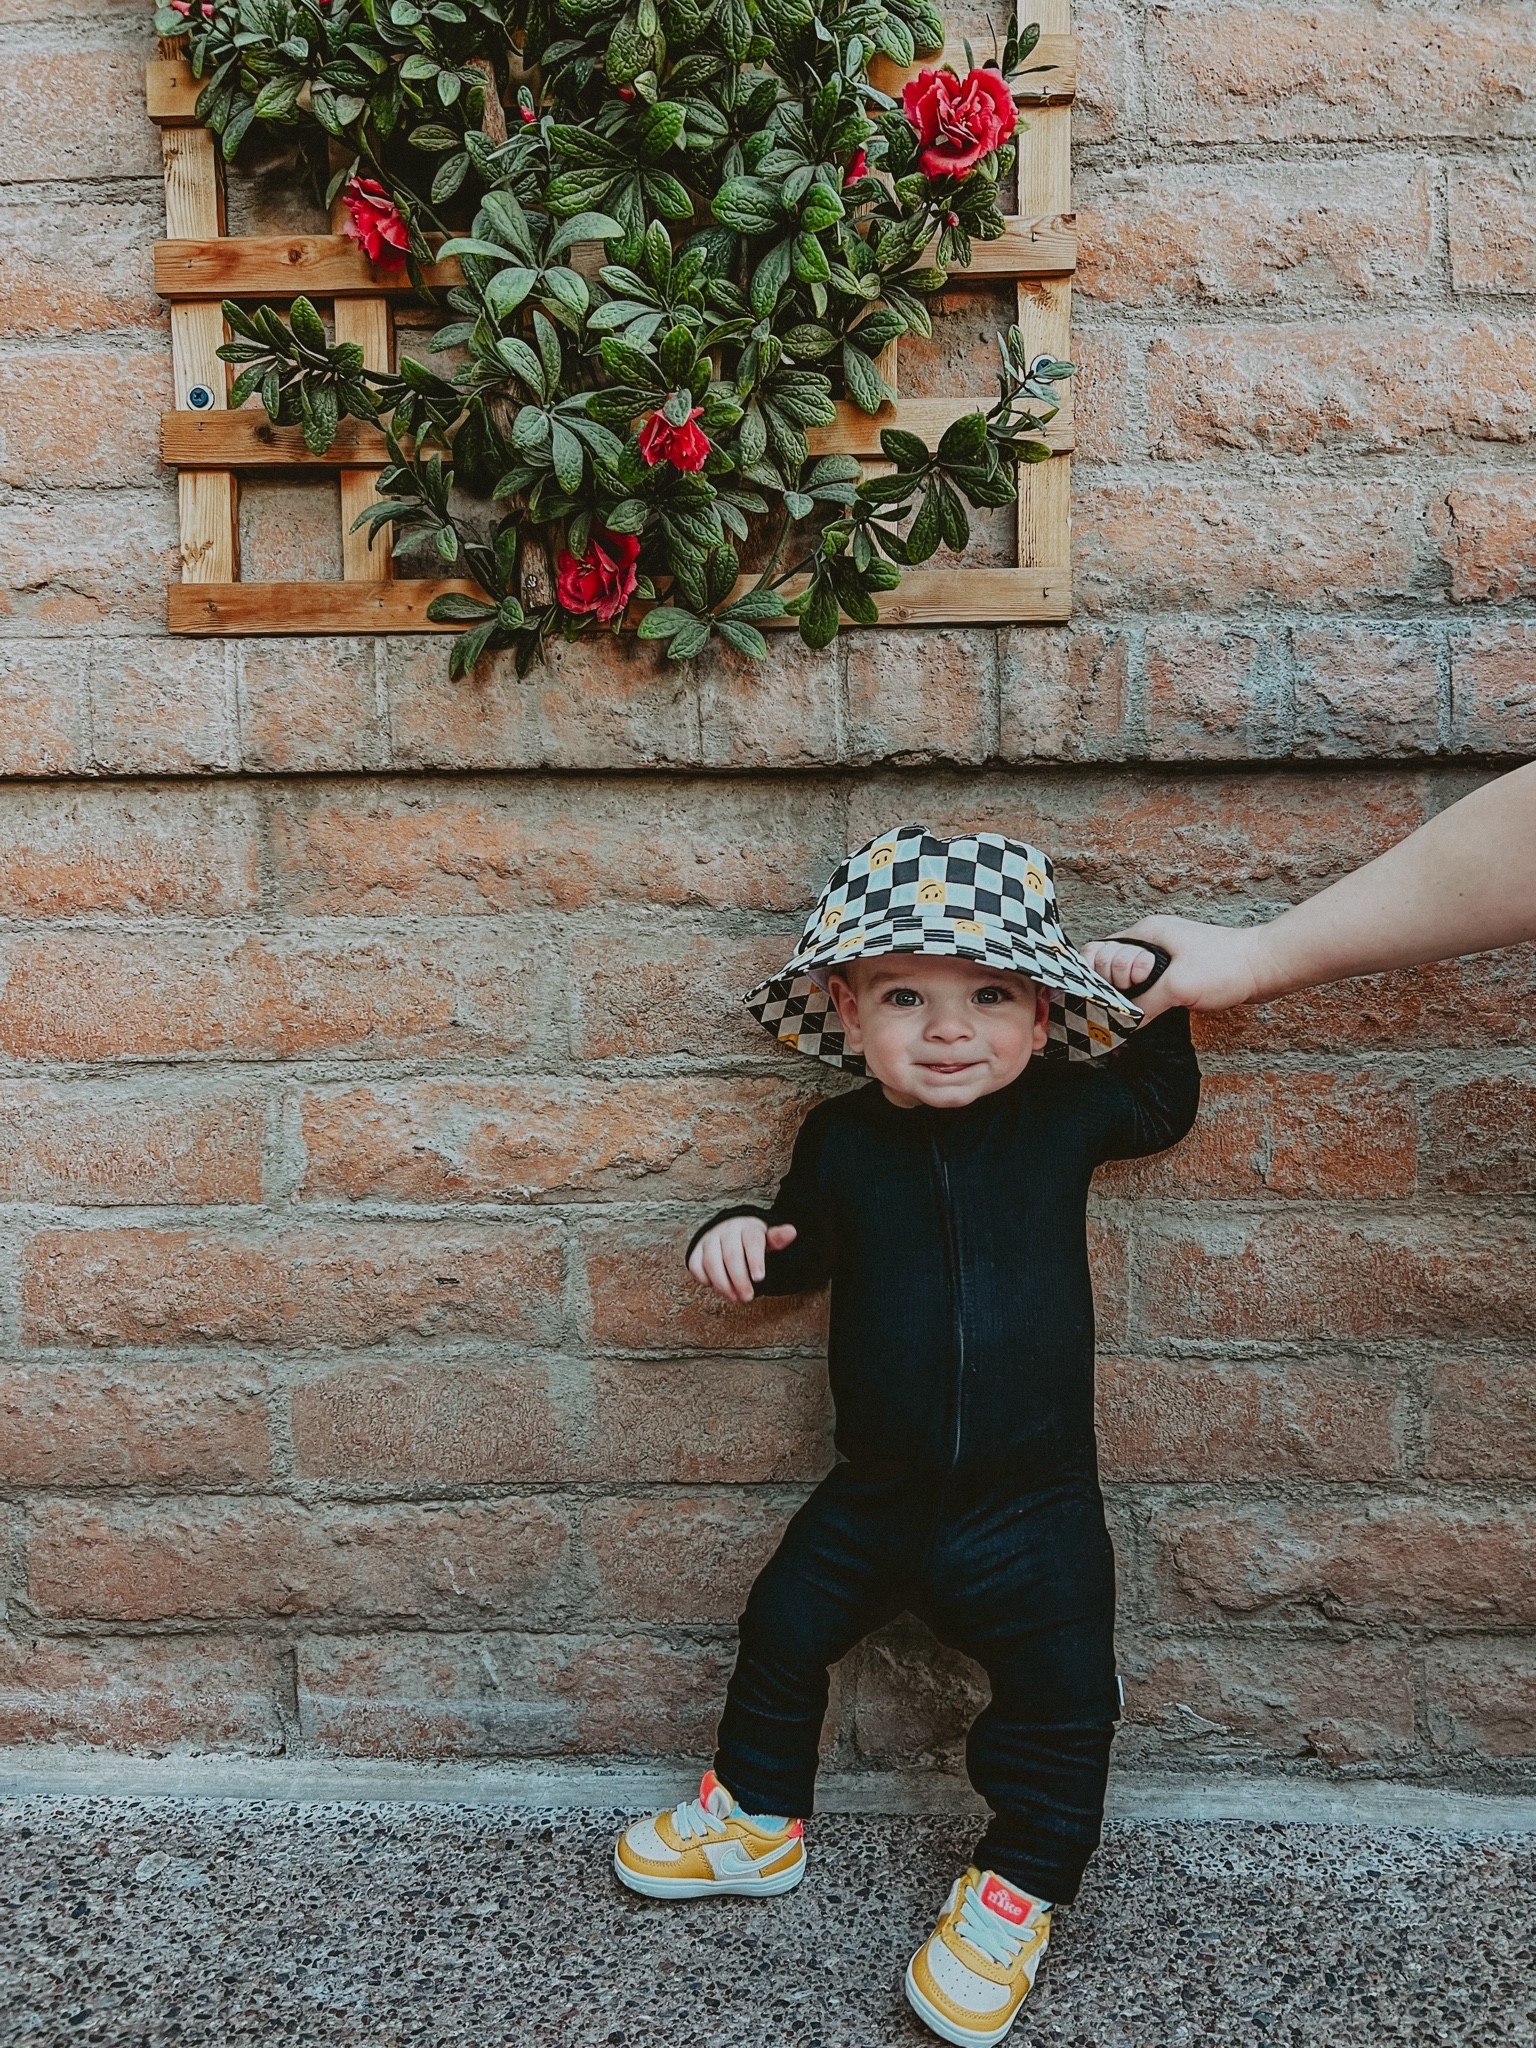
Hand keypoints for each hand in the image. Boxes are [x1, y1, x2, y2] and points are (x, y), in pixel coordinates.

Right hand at [688, 1216, 797, 1302]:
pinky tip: (716, 1286)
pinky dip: (705, 1279)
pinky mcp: (696, 1250)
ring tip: (734, 1298)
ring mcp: (709, 1240)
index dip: (755, 1260)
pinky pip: (696, 1266)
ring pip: (712, 1262)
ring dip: (723, 1284)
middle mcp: (726, 1231)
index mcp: (747, 1227)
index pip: (752, 1241)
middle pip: (731, 1255)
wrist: (729, 1230)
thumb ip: (777, 1238)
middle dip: (739, 1279)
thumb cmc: (750, 1240)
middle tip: (748, 1297)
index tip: (760, 1278)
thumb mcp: (766, 1239)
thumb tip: (791, 1232)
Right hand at [1080, 916, 1266, 1020]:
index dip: (1105, 972)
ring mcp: (1162, 956)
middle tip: (1136, 994)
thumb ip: (1143, 1005)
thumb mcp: (1178, 987)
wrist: (1264, 968)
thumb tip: (1119, 1025)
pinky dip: (1142, 999)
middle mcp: (1150, 941)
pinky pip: (1145, 985)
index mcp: (1145, 932)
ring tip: (1144, 1005)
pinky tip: (1148, 1012)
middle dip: (1115, 984)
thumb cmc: (1226, 966)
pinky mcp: (1174, 972)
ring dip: (1129, 995)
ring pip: (1127, 978)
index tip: (1124, 986)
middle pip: (1109, 964)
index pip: (1099, 950)